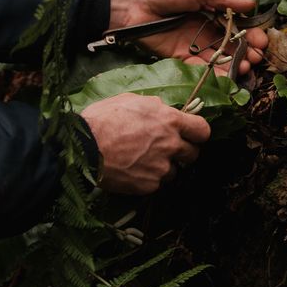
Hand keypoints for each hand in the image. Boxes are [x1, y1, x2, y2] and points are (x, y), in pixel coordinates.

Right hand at [80, 93, 211, 193]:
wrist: (83, 148)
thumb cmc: (101, 120)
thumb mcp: (130, 100)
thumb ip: (153, 106)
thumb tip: (162, 109)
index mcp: (169, 120)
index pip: (202, 130)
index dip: (197, 134)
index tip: (191, 136)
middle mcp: (170, 145)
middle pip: (193, 154)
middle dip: (183, 153)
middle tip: (166, 150)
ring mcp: (161, 167)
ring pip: (174, 171)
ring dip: (164, 167)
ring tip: (142, 161)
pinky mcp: (150, 185)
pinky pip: (156, 184)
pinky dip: (148, 179)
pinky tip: (132, 171)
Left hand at [108, 0, 267, 74]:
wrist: (132, 5)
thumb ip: (224, 0)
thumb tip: (251, 3)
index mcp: (210, 11)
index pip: (236, 26)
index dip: (250, 34)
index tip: (262, 42)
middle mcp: (203, 30)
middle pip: (230, 45)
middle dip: (246, 52)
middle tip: (257, 58)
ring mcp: (192, 45)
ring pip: (218, 59)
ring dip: (234, 64)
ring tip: (247, 67)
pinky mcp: (179, 58)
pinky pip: (200, 68)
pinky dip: (215, 73)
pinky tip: (229, 75)